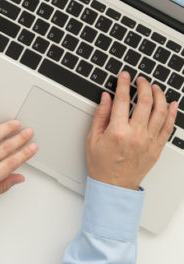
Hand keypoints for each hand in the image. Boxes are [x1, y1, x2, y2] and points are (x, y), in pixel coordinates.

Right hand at [86, 72, 177, 189]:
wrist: (113, 186)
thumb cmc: (102, 164)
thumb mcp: (93, 138)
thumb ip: (100, 115)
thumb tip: (106, 98)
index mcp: (117, 131)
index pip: (122, 100)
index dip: (123, 84)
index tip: (124, 77)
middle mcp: (136, 134)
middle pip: (145, 102)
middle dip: (144, 86)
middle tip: (141, 80)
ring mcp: (149, 141)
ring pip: (160, 112)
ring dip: (159, 96)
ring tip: (155, 88)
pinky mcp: (157, 148)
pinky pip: (168, 127)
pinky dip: (171, 113)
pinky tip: (171, 104)